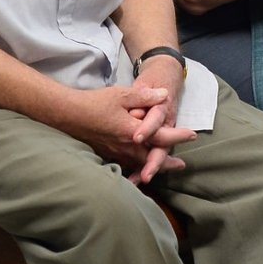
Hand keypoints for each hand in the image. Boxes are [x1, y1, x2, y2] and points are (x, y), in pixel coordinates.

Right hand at [64, 84, 195, 178]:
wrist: (69, 114)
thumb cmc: (96, 103)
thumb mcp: (122, 94)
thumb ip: (145, 96)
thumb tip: (164, 96)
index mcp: (134, 131)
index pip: (162, 137)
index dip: (178, 136)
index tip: (193, 134)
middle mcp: (127, 147)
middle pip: (153, 158)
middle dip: (168, 162)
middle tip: (181, 165)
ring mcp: (116, 153)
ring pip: (139, 164)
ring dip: (153, 166)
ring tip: (162, 169)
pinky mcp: (107, 154)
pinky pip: (125, 165)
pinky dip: (136, 168)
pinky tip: (137, 169)